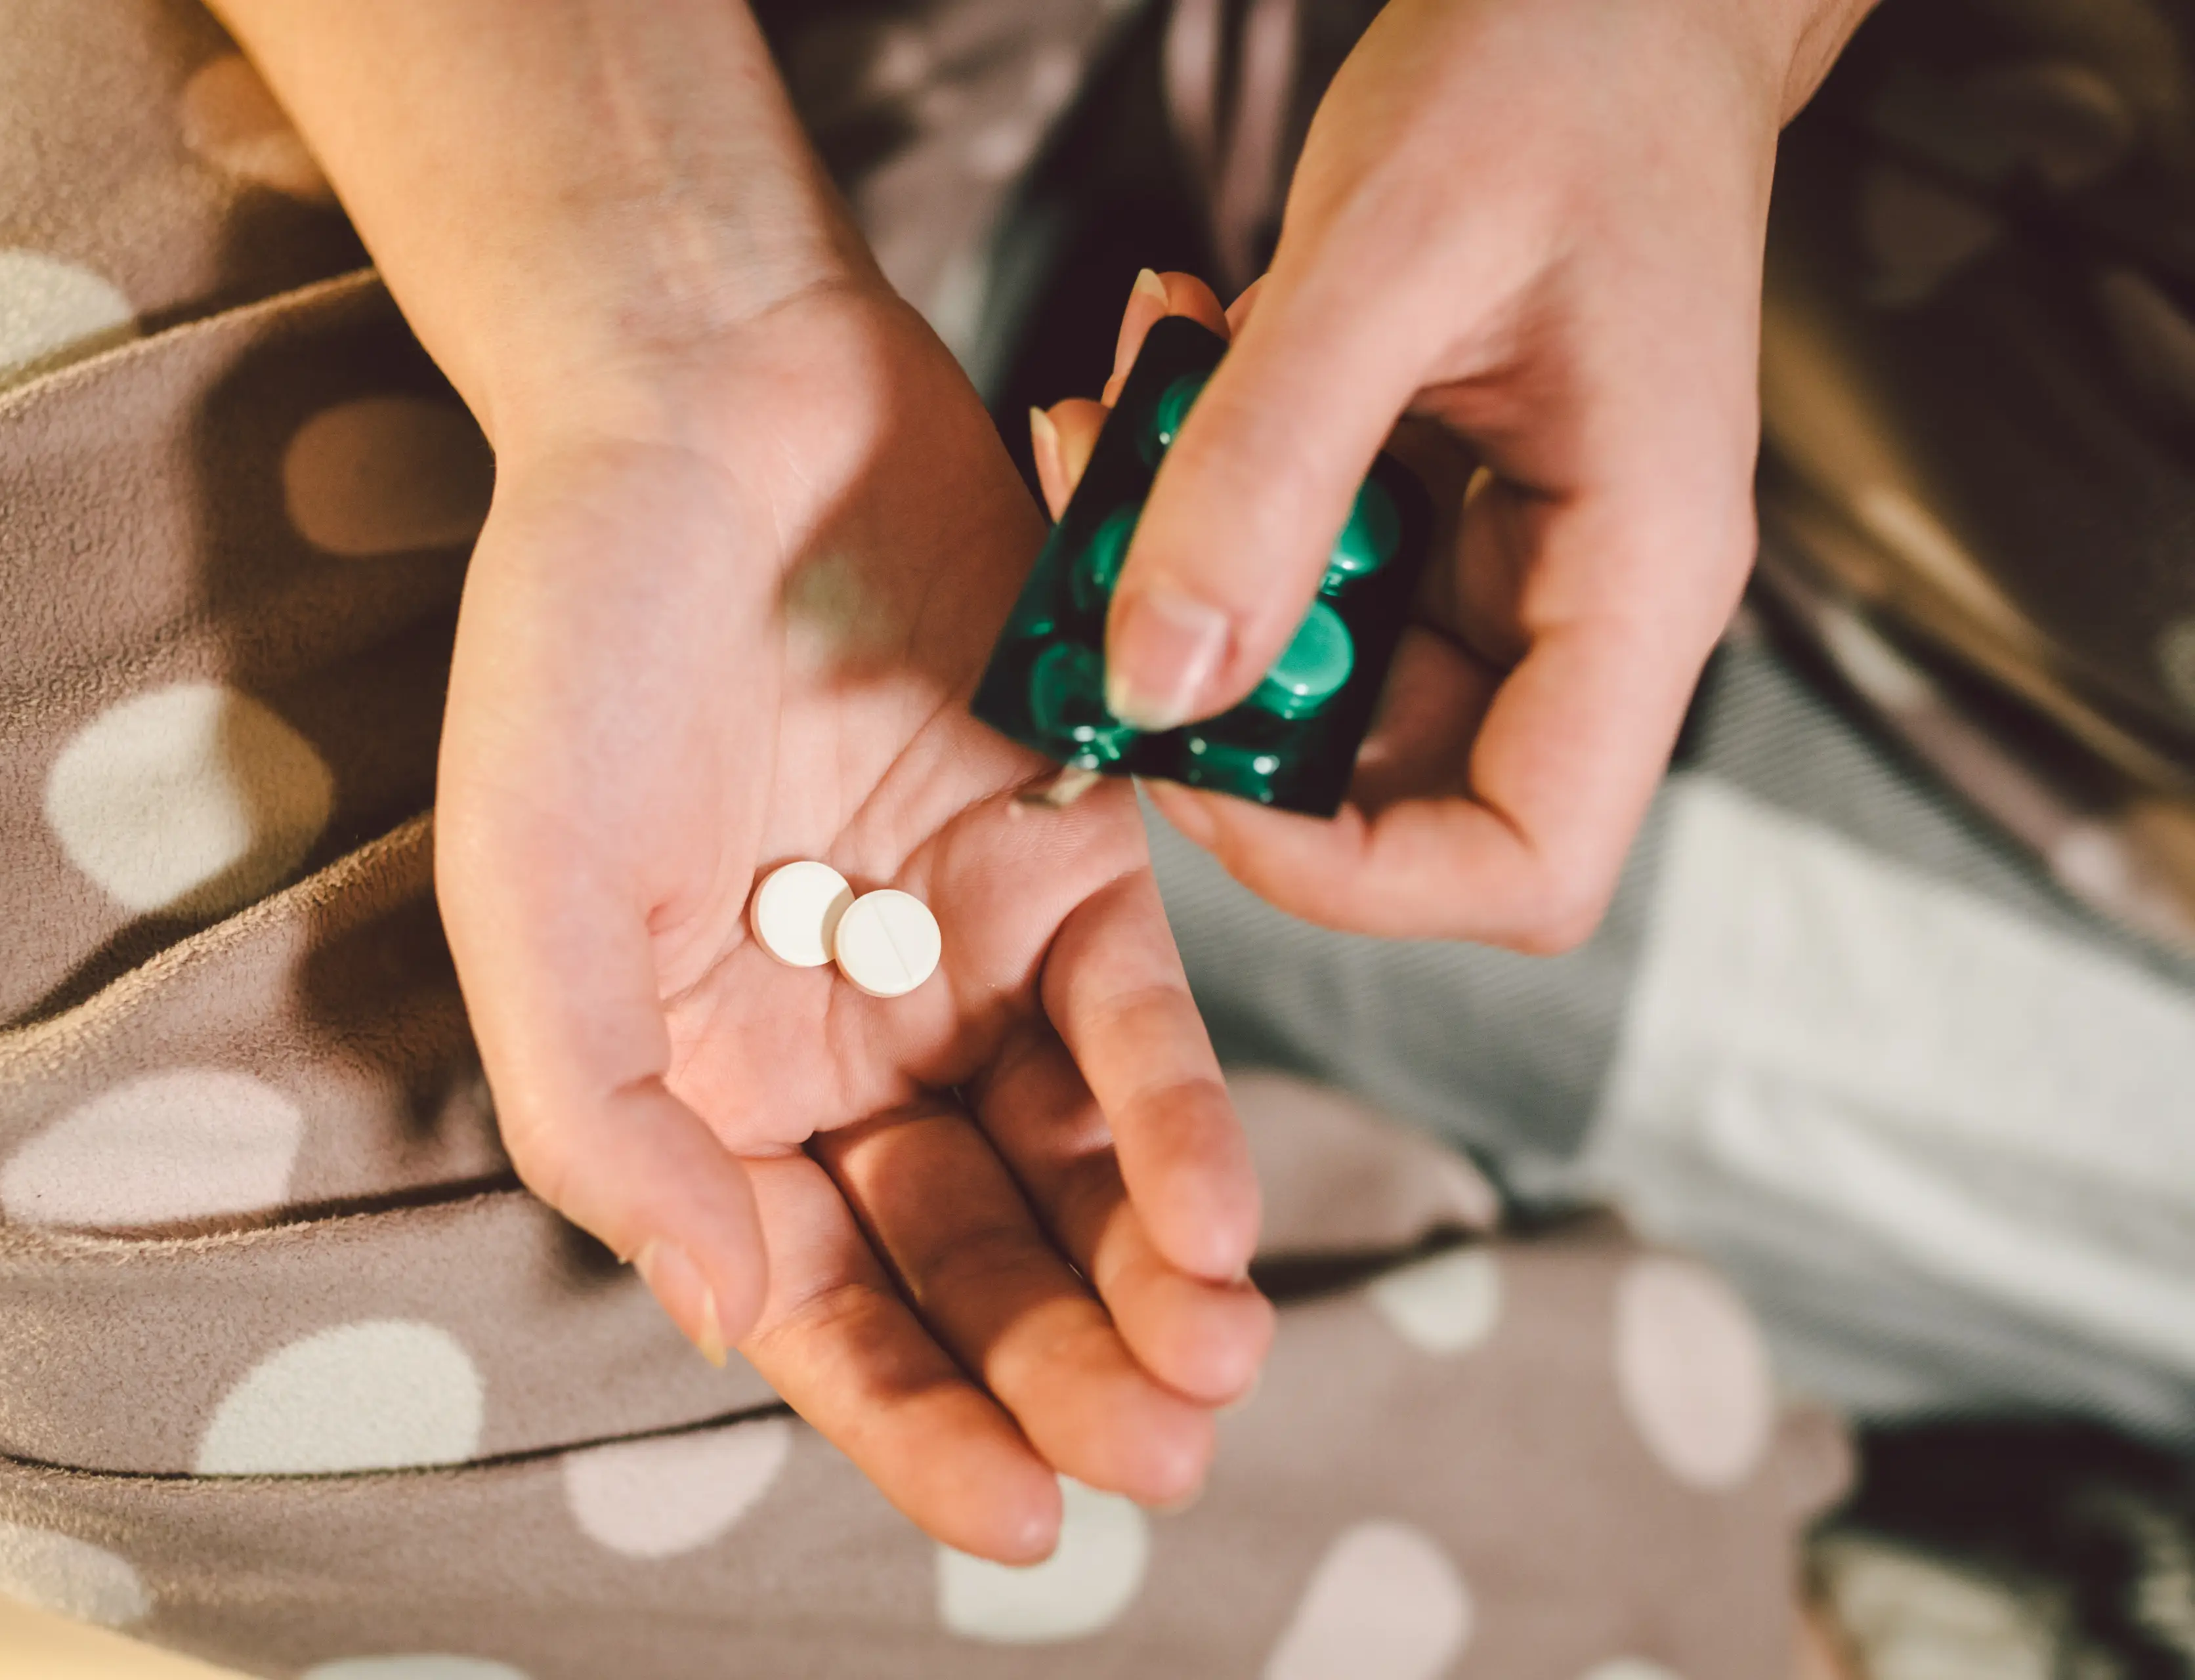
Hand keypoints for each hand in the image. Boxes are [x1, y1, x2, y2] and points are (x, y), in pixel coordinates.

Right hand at [433, 282, 1271, 1561]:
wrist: (708, 407)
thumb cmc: (578, 648)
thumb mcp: (534, 897)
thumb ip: (608, 1117)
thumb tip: (725, 1313)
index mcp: (703, 1088)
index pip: (818, 1307)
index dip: (914, 1424)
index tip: (1023, 1521)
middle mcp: (840, 1048)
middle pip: (965, 1259)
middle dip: (1058, 1371)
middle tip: (1156, 1457)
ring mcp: (961, 956)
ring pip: (1071, 1170)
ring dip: (1146, 1280)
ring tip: (1214, 1367)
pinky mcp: (1070, 853)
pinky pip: (1140, 1022)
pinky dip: (1181, 1119)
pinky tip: (1218, 1208)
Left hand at [1054, 0, 1872, 950]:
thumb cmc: (1563, 69)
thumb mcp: (1384, 261)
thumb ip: (1266, 474)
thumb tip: (1157, 682)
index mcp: (1638, 581)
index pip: (1524, 863)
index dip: (1346, 872)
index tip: (1189, 761)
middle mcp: (1585, 602)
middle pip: (1393, 786)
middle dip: (1220, 697)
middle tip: (1103, 551)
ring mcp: (1513, 558)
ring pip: (1320, 672)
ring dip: (1192, 572)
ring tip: (1123, 407)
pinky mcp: (1444, 504)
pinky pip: (1306, 564)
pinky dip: (1213, 491)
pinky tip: (1175, 360)